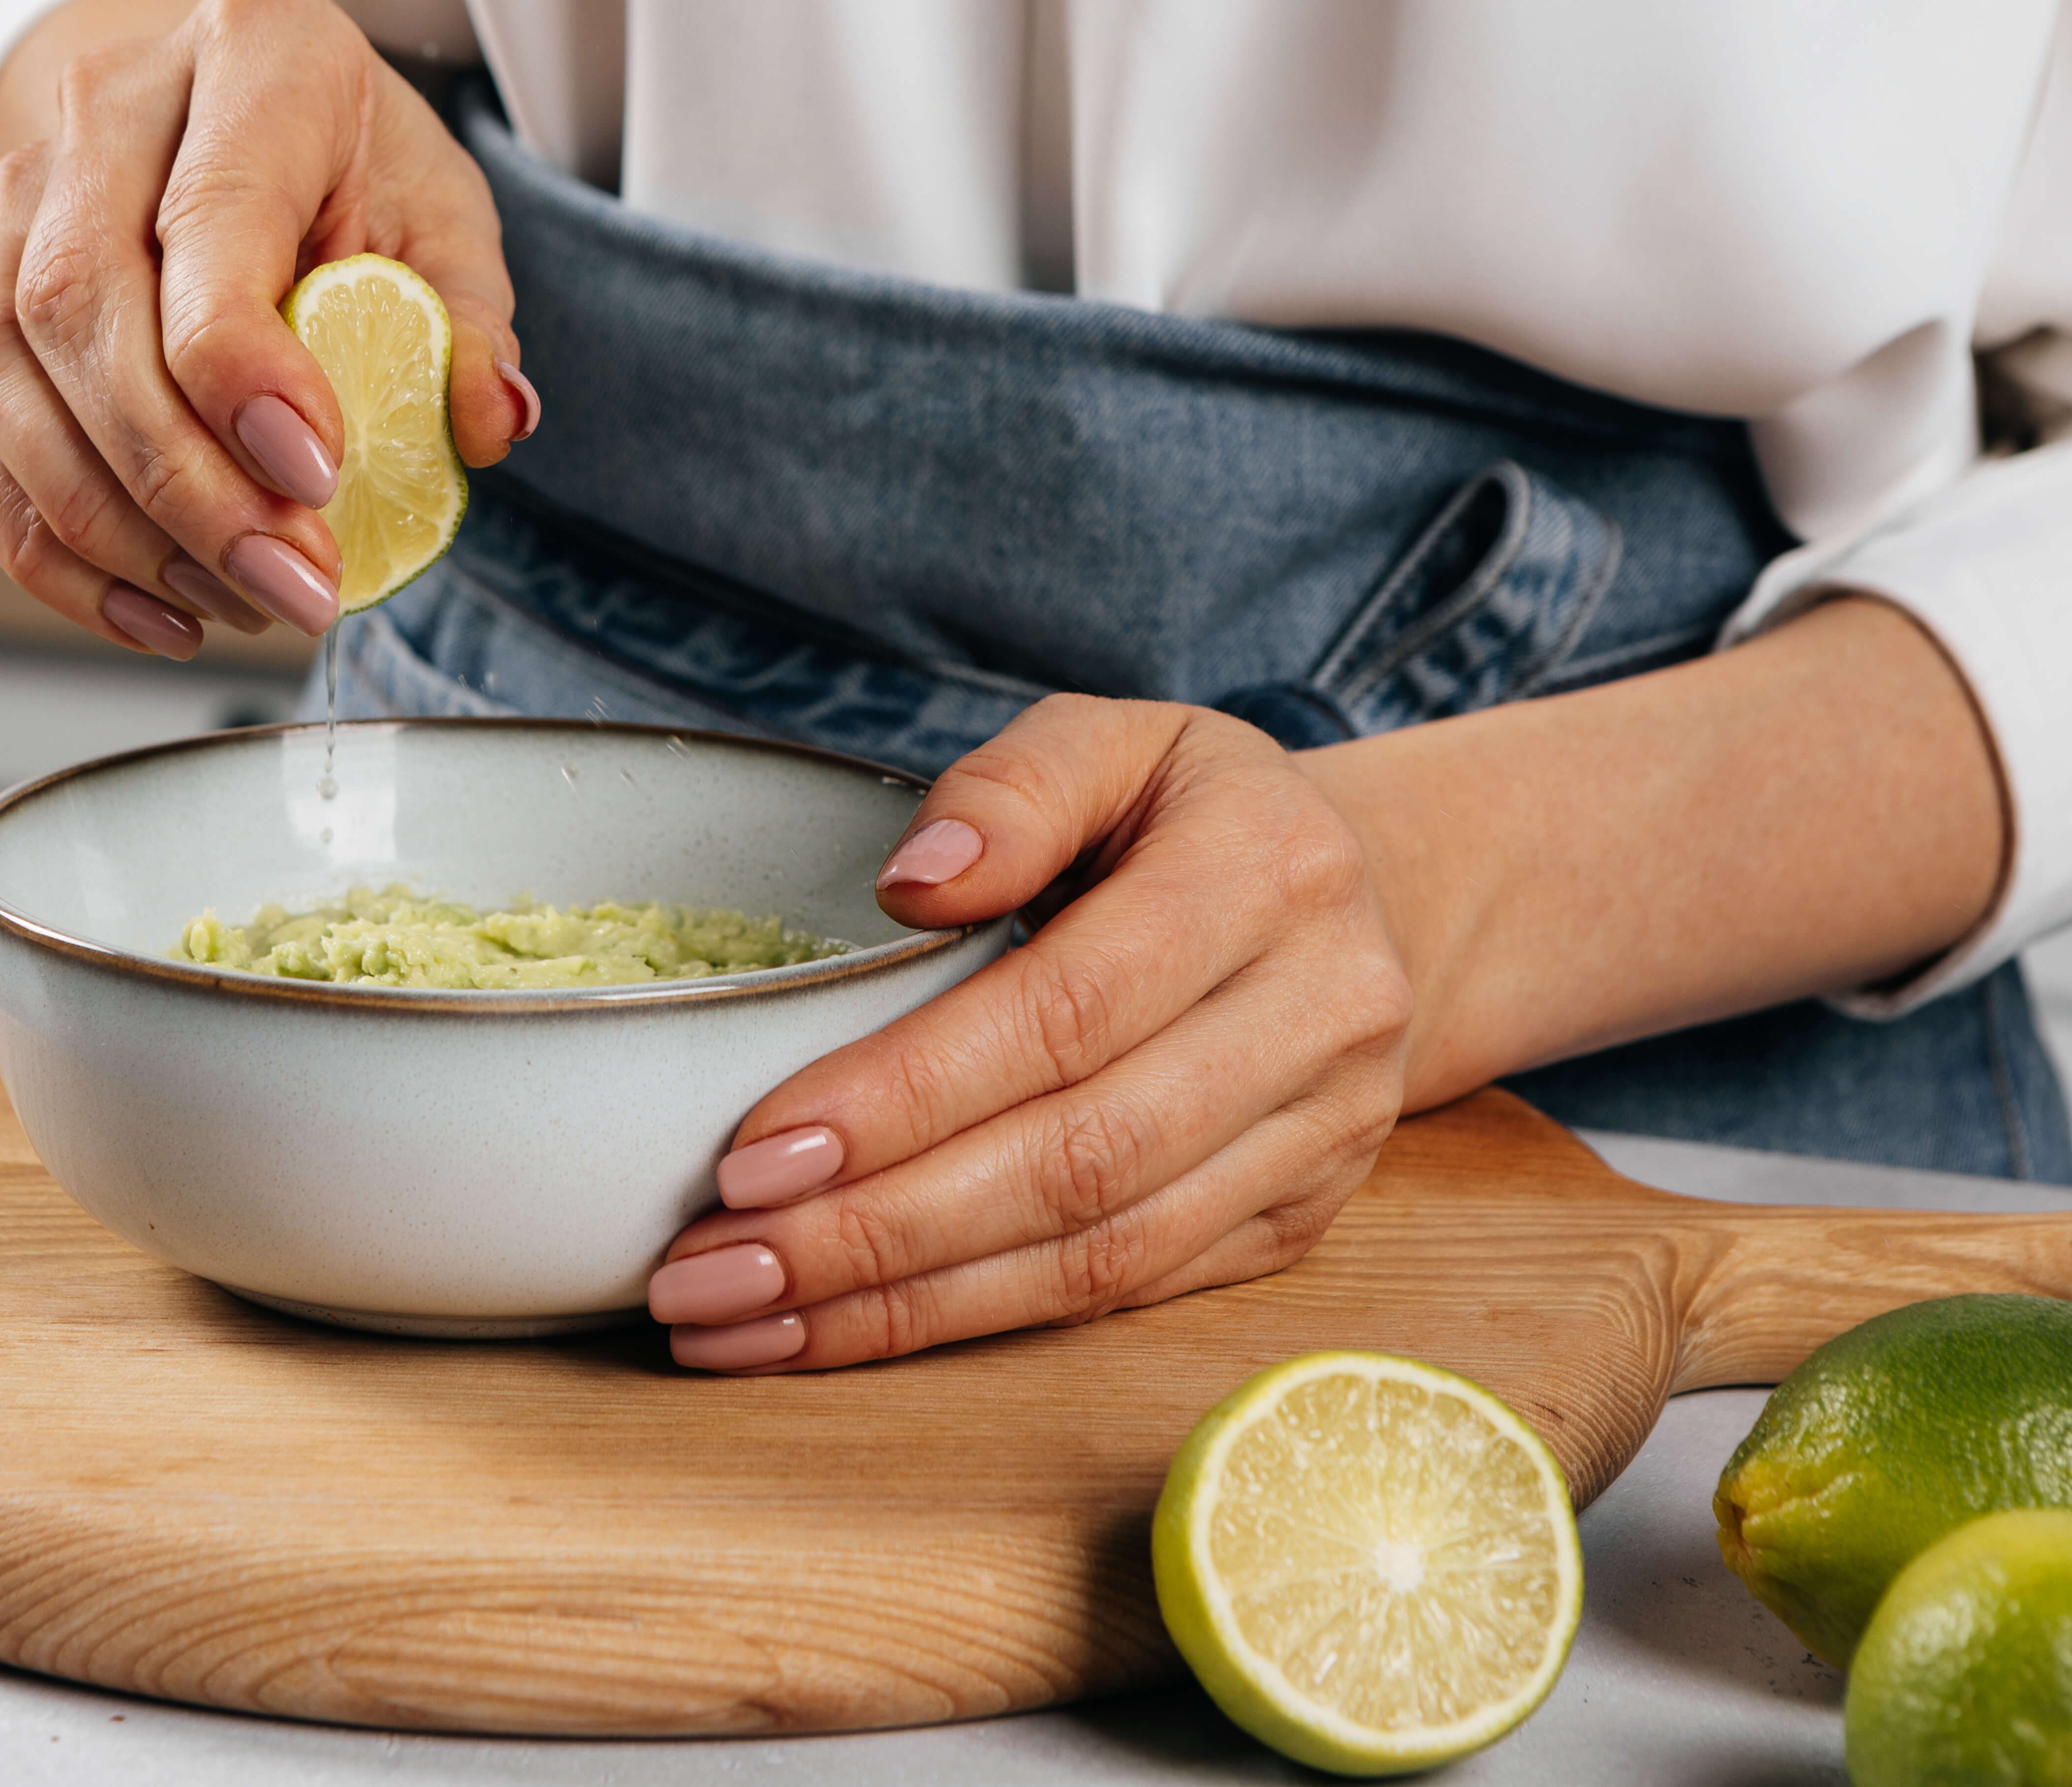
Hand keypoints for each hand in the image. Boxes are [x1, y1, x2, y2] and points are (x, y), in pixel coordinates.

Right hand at [0, 0, 534, 658]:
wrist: (241, 125)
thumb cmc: (349, 171)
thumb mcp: (443, 219)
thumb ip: (467, 322)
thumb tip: (485, 421)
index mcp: (250, 57)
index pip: (208, 224)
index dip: (245, 369)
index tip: (316, 480)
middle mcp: (103, 110)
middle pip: (87, 310)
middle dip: (187, 483)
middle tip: (291, 585)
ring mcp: (15, 202)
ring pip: (6, 381)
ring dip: (120, 528)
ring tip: (239, 601)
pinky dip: (54, 549)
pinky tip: (159, 606)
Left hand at [650, 696, 1414, 1371]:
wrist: (1364, 903)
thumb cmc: (1189, 815)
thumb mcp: (1112, 740)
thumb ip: (1010, 789)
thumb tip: (910, 884)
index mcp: (1268, 872)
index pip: (1066, 1010)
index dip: (906, 1095)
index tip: (751, 1155)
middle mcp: (1321, 1014)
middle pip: (1078, 1157)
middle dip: (876, 1231)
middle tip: (707, 1272)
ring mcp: (1322, 1137)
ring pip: (1099, 1256)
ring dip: (904, 1308)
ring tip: (741, 1321)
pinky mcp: (1296, 1226)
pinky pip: (1124, 1295)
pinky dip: (972, 1322)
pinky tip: (844, 1332)